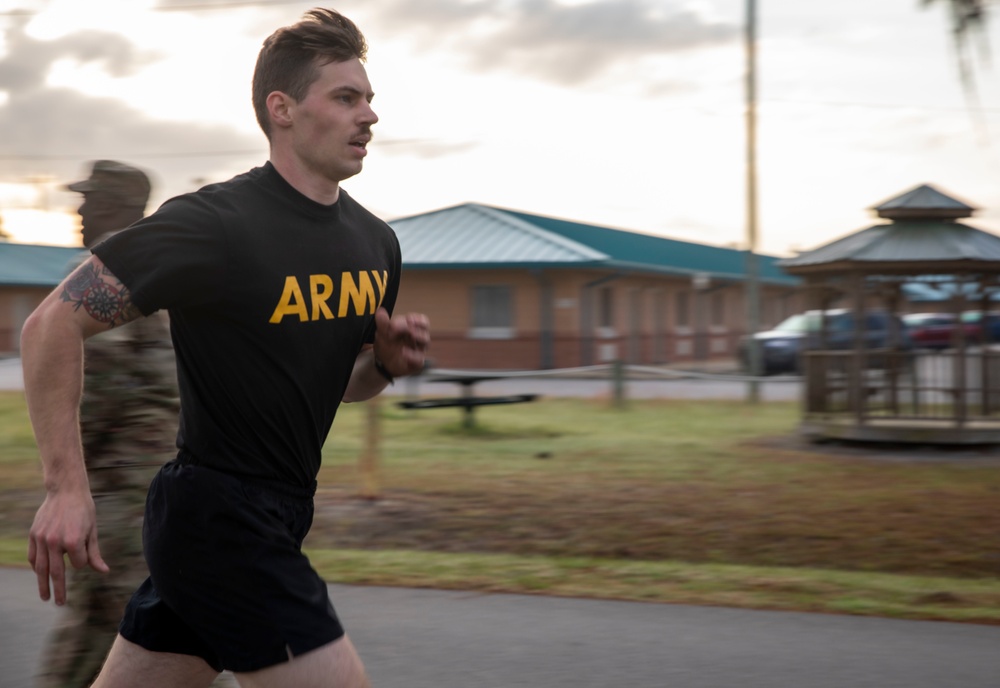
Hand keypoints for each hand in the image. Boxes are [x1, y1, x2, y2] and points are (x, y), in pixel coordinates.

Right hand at [28, 489, 107, 604]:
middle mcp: (55, 542)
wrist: (66, 490)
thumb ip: (94, 553)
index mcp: (73, 541)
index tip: (83, 555)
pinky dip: (35, 567)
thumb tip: (104, 571)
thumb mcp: (93, 531)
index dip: (82, 562)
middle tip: (60, 604)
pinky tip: (39, 575)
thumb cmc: (84, 510)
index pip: (78, 564)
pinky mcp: (34, 535)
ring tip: (45, 597)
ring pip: (40, 568)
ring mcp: (42, 539)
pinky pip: (33, 556)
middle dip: (58, 590)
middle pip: (56, 573)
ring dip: (42, 584)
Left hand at [373, 307, 429, 377]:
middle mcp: (418, 338)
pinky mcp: (416, 362)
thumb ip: (382, 323)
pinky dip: (412, 355)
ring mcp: (418, 350)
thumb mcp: (383, 333)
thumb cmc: (388, 345)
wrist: (383, 363)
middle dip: (415, 325)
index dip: (415, 319)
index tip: (406, 319)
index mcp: (412, 328)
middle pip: (425, 328)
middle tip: (404, 326)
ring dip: (417, 335)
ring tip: (409, 334)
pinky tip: (404, 352)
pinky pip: (419, 358)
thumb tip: (380, 310)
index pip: (421, 320)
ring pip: (425, 341)